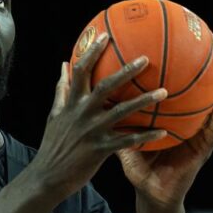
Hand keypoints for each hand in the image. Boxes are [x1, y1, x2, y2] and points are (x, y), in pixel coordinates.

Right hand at [31, 32, 167, 198]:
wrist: (47, 176)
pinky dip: (146, 136)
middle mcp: (82, 113)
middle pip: (106, 86)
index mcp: (71, 103)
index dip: (92, 52)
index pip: (80, 71)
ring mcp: (92, 131)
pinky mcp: (100, 150)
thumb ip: (61, 90)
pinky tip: (164, 131)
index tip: (106, 35)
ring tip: (164, 92)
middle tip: (146, 59)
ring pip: (121, 111)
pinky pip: (128, 140)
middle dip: (126, 71)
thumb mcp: (54, 115)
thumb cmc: (53, 145)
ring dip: (144, 100)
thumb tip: (63, 65)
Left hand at [118, 49, 212, 212]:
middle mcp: (191, 125)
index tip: (193, 46)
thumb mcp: (126, 139)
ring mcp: (199, 137)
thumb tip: (97, 98)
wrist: (150, 195)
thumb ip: (117, 119)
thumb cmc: (140, 167)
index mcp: (176, 120)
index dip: (191, 71)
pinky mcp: (201, 152)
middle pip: (206, 94)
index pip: (186, 91)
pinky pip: (211, 134)